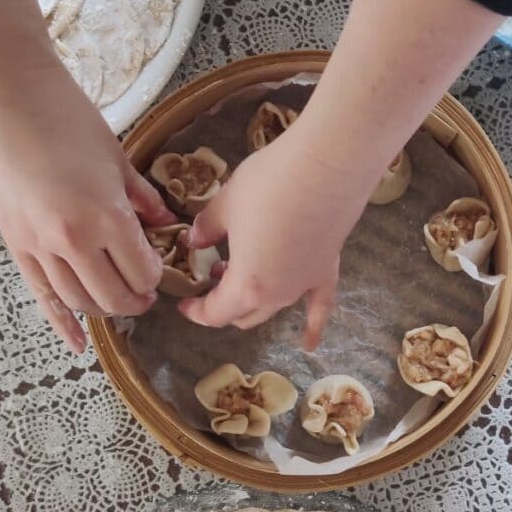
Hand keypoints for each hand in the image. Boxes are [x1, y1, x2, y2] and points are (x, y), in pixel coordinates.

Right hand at [0, 59, 174, 353]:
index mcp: (106, 217)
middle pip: (114, 296)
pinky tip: (76, 344)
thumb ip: (144, 199)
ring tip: (119, 300)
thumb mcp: (118, 158)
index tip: (161, 268)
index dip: (157, 276)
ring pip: (79, 301)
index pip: (142, 272)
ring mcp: (38, 246)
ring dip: (104, 308)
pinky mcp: (14, 245)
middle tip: (146, 292)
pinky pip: (41, 297)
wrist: (6, 95)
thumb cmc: (68, 118)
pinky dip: (61, 323)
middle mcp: (72, 241)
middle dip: (136, 300)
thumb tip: (167, 224)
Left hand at [178, 123, 373, 349]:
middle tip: (213, 274)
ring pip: (274, 309)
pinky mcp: (327, 270)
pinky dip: (312, 328)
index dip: (196, 310)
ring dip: (254, 302)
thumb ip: (207, 228)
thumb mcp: (226, 204)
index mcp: (246, 286)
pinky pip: (320, 307)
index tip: (184, 301)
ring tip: (243, 276)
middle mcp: (277, 295)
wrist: (327, 166)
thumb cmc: (269, 184)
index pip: (215, 313)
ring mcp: (305, 285)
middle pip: (243, 314)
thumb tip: (195, 241)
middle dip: (223, 303)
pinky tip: (308, 344)